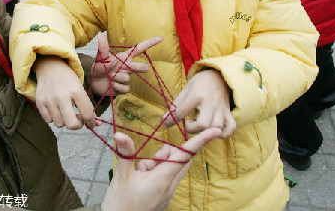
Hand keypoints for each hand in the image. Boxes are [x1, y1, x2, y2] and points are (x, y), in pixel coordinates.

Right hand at [33, 55, 97, 129]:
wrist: (50, 67)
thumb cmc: (68, 80)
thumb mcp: (81, 89)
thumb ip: (88, 107)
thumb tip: (97, 124)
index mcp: (76, 91)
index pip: (87, 114)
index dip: (91, 122)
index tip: (91, 122)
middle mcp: (62, 96)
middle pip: (71, 124)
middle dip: (77, 125)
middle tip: (78, 119)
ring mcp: (49, 100)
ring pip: (59, 124)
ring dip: (64, 121)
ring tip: (66, 111)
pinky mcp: (40, 102)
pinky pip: (48, 120)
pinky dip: (53, 118)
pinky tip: (56, 109)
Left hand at [91, 34, 162, 96]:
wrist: (93, 82)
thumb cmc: (98, 67)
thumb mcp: (100, 58)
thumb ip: (103, 49)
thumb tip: (100, 35)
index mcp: (125, 57)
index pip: (140, 49)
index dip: (150, 43)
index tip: (160, 39)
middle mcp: (128, 66)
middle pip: (143, 67)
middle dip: (137, 67)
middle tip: (127, 67)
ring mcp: (127, 77)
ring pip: (129, 78)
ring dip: (117, 78)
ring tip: (110, 76)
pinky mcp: (125, 87)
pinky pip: (125, 88)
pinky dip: (117, 86)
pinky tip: (111, 85)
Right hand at [101, 128, 221, 210]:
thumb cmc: (121, 203)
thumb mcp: (122, 175)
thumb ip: (126, 152)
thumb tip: (120, 133)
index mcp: (163, 179)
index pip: (186, 155)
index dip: (200, 141)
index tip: (214, 131)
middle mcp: (170, 186)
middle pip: (181, 160)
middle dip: (168, 152)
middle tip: (148, 159)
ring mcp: (168, 193)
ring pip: (172, 168)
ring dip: (159, 162)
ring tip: (139, 172)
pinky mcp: (163, 197)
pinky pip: (166, 178)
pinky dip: (156, 172)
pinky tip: (141, 178)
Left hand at [162, 69, 235, 138]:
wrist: (219, 75)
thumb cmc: (200, 83)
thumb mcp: (186, 90)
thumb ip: (176, 105)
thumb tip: (164, 120)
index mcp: (196, 95)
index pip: (182, 112)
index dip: (170, 121)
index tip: (164, 125)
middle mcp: (210, 103)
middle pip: (203, 124)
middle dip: (192, 129)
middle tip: (187, 124)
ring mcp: (221, 108)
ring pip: (216, 127)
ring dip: (206, 132)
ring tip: (199, 127)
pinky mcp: (228, 112)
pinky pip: (231, 127)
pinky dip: (224, 134)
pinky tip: (214, 132)